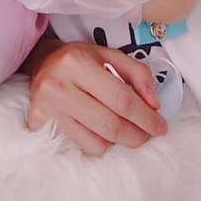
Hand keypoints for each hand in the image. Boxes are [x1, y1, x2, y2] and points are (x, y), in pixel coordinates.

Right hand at [27, 40, 167, 155]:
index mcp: (77, 63)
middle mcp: (60, 87)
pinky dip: (99, 144)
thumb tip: (154, 104)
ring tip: (125, 130)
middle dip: (138, 134)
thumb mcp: (109, 54)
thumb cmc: (78, 58)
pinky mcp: (39, 125)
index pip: (121, 99)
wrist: (41, 61)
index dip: (146, 117)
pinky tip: (102, 131)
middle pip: (110, 125)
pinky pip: (81, 147)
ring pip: (97, 143)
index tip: (161, 126)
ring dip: (119, 142)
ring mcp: (48, 109)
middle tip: (149, 134)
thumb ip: (137, 73)